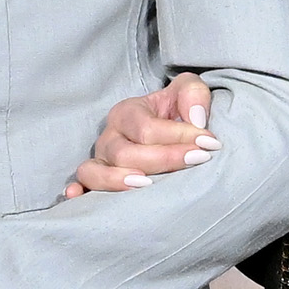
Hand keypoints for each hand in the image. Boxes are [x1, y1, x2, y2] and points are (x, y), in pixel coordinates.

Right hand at [65, 73, 216, 196]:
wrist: (167, 128)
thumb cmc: (176, 112)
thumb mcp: (187, 91)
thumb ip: (194, 94)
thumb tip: (196, 120)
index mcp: (127, 112)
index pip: (147, 128)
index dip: (179, 135)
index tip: (210, 144)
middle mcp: (109, 137)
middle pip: (125, 153)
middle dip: (163, 159)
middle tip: (198, 161)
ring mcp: (100, 161)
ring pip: (96, 172)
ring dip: (118, 180)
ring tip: (147, 184)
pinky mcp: (96, 181)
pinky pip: (81, 187)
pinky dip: (78, 192)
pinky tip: (78, 197)